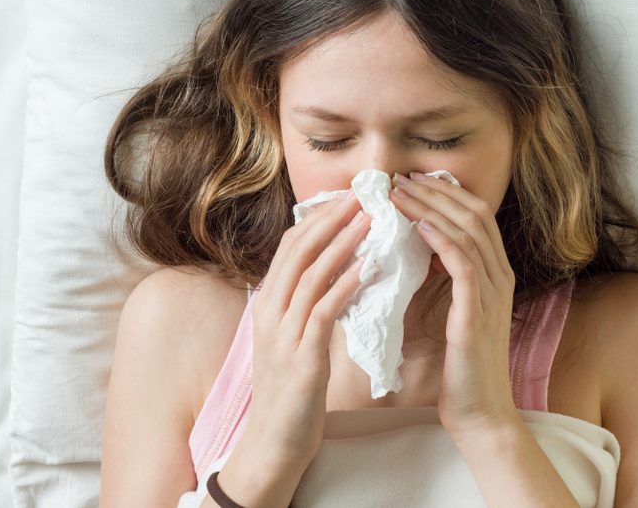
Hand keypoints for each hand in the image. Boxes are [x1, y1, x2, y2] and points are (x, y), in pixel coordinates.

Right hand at [238, 191, 370, 469]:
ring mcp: (283, 333)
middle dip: (330, 219)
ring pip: (310, 274)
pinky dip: (345, 284)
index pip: (290, 246)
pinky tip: (368, 267)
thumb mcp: (292, 337)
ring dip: (341, 243)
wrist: (273, 442)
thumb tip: (335, 270)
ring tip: (369, 219)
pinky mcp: (302, 357)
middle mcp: (270, 311)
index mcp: (268, 303)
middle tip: (362, 195)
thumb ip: (306, 304)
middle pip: (298, 251)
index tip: (347, 198)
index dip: (318, 219)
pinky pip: (323, 311)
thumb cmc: (291, 389)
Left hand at [389, 172, 519, 437]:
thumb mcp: (449, 312)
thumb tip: (409, 248)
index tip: (410, 180)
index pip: (475, 215)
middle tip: (400, 177)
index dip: (444, 193)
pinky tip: (419, 225)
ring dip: (431, 207)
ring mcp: (492, 292)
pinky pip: (463, 263)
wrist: (478, 412)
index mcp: (494, 273)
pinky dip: (442, 238)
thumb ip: (438, 280)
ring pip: (467, 232)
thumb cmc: (459, 366)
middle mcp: (499, 275)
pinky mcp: (478, 312)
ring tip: (399, 193)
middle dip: (435, 191)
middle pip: (473, 214)